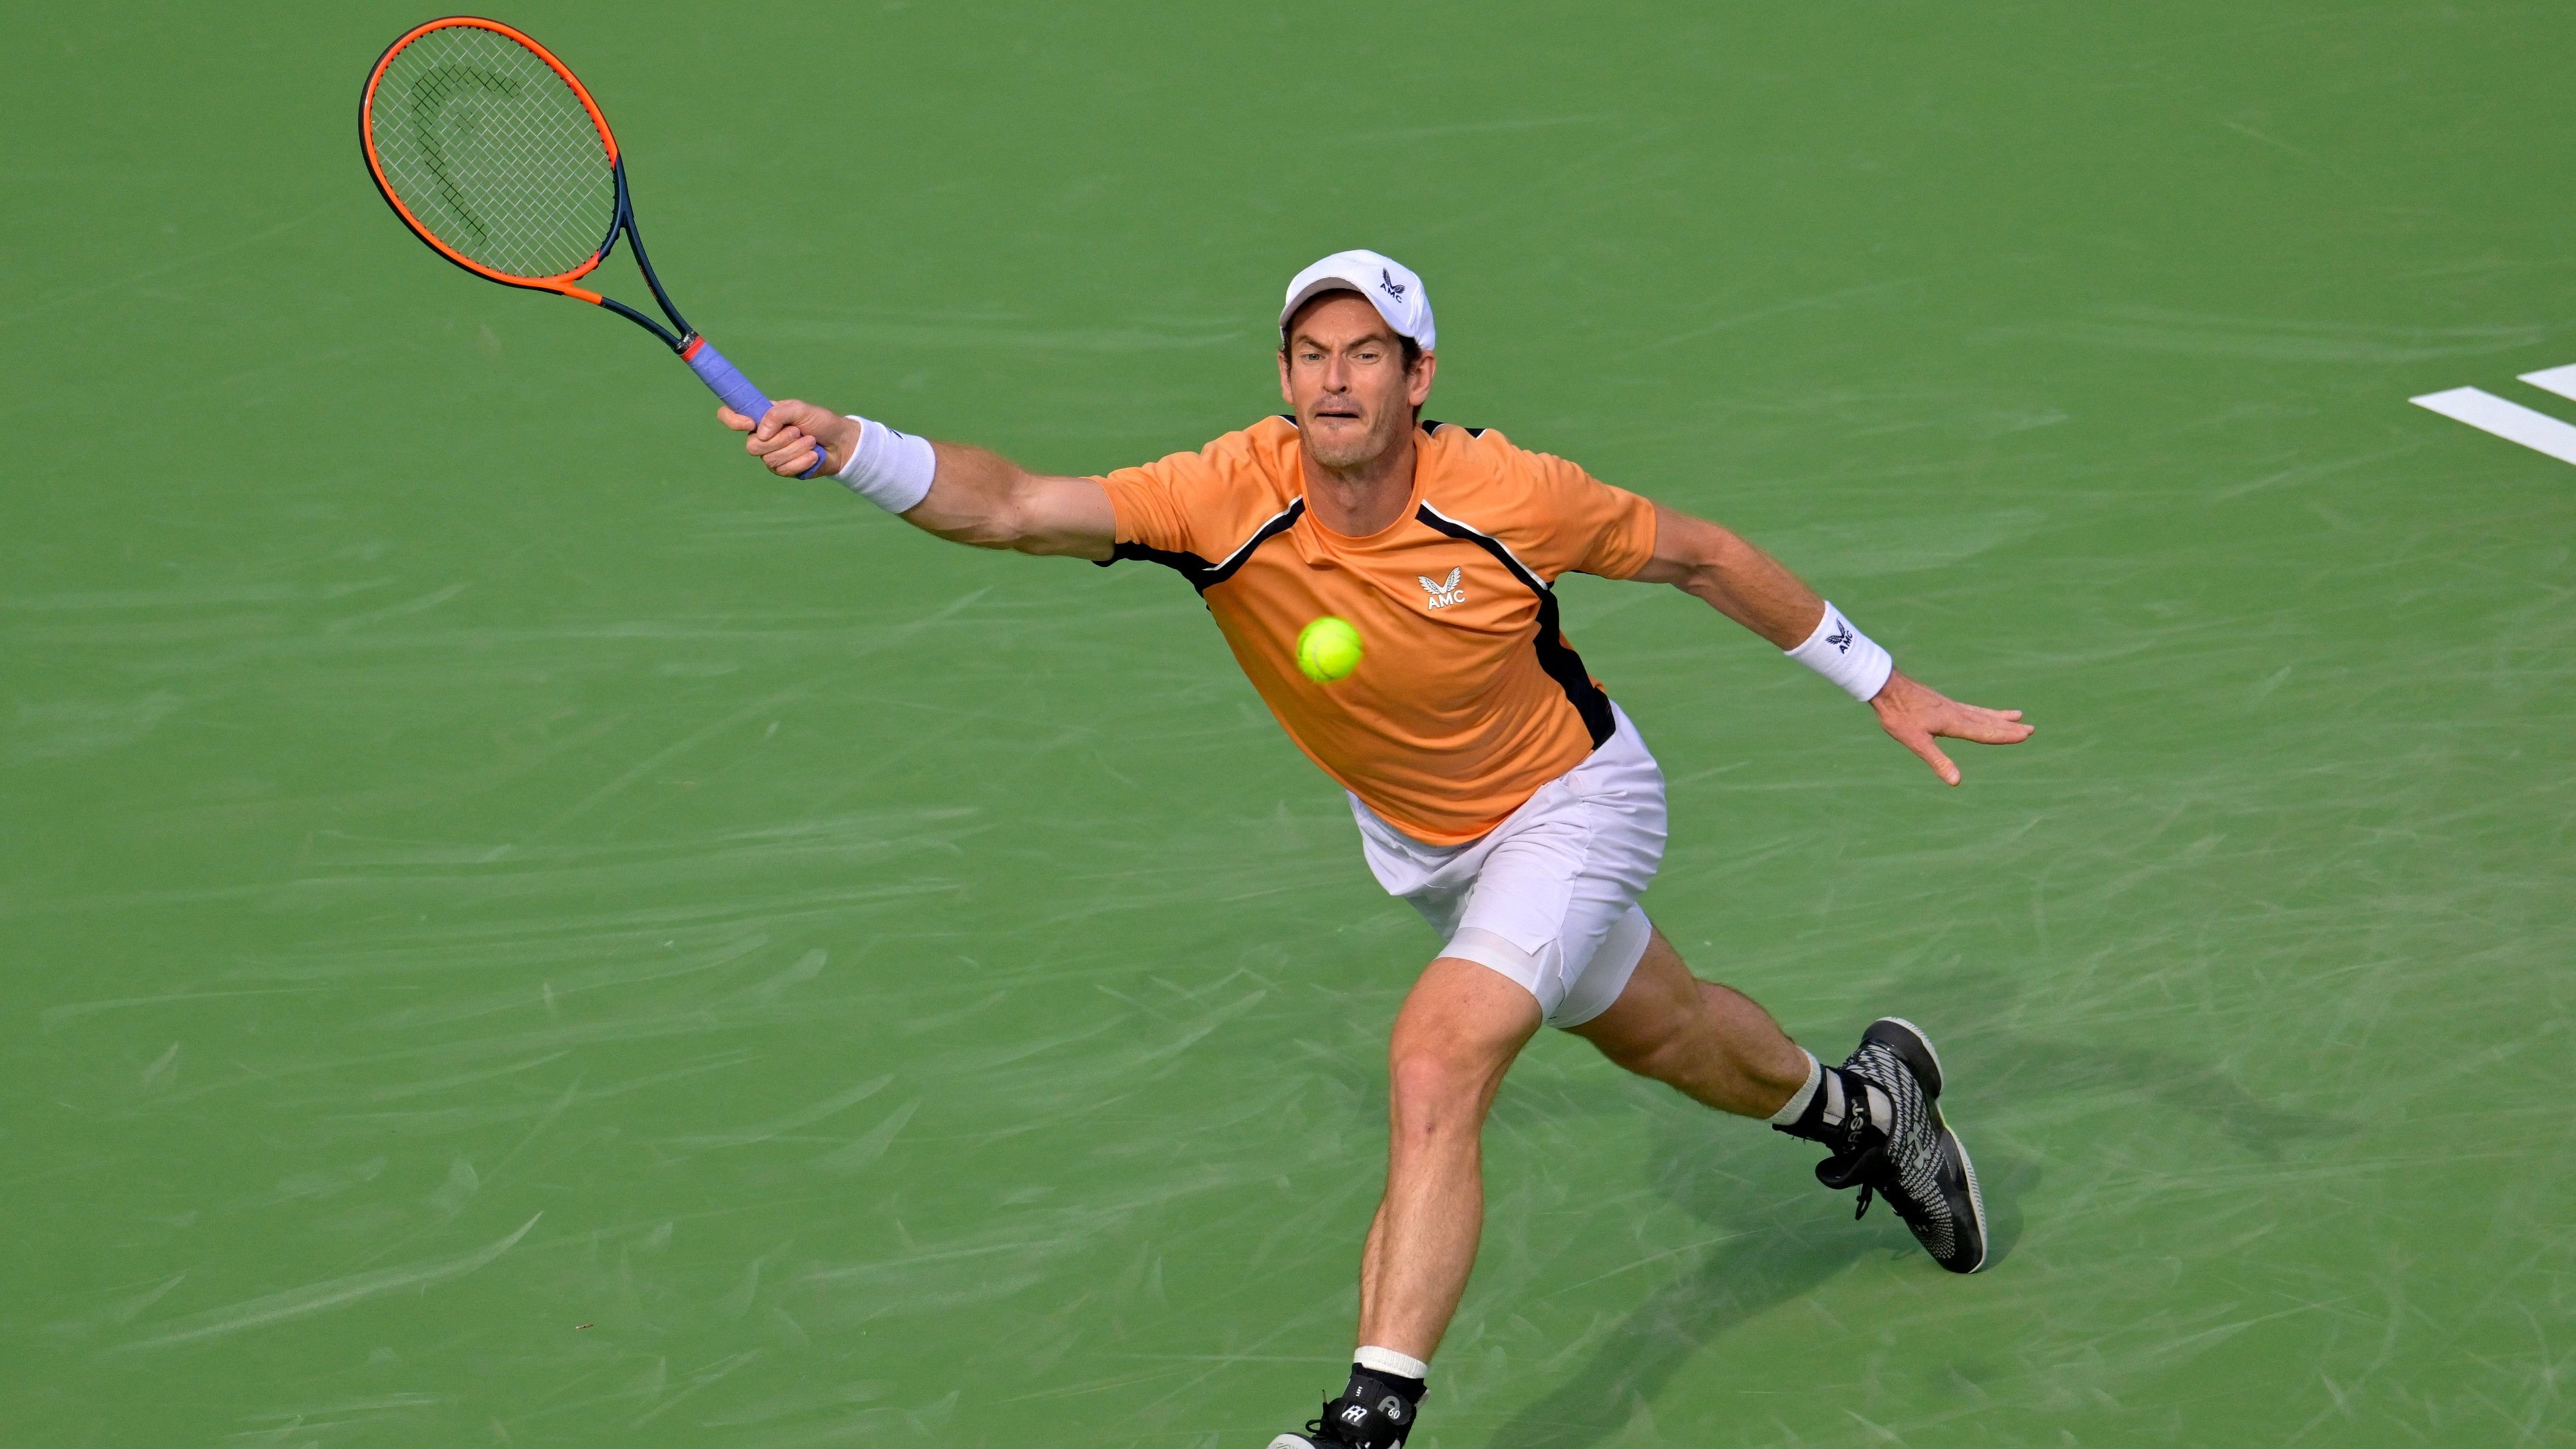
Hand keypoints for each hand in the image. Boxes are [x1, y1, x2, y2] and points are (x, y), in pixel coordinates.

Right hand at [717, 400, 862, 477]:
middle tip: (797, 431)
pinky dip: (801, 461)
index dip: (732, 420)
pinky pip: (783, 470)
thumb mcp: (800, 409)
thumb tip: (760, 431)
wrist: (840, 443)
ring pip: (770, 459)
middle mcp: (761, 436)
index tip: (750, 423)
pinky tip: (813, 455)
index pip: (729, 415)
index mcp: (760, 416)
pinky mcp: (783, 470)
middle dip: (779, 440)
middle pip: (752, 446)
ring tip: (811, 441)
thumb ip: (778, 414)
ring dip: (795, 449)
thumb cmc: (820, 421)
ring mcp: (770, 455)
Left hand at [1868, 669, 2032, 785]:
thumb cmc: (1899, 715)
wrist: (1885, 687)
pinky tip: (1981, 712)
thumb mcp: (1916, 741)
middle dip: (2009, 727)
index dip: (2005, 735)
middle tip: (2031, 729)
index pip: (1985, 732)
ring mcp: (1950, 706)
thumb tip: (1956, 781)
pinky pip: (1970, 708)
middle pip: (1988, 721)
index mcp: (1954, 722)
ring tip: (2018, 715)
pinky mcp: (1942, 703)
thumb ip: (1937, 760)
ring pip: (1981, 713)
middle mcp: (1956, 712)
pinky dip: (1982, 711)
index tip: (2026, 734)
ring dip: (2000, 717)